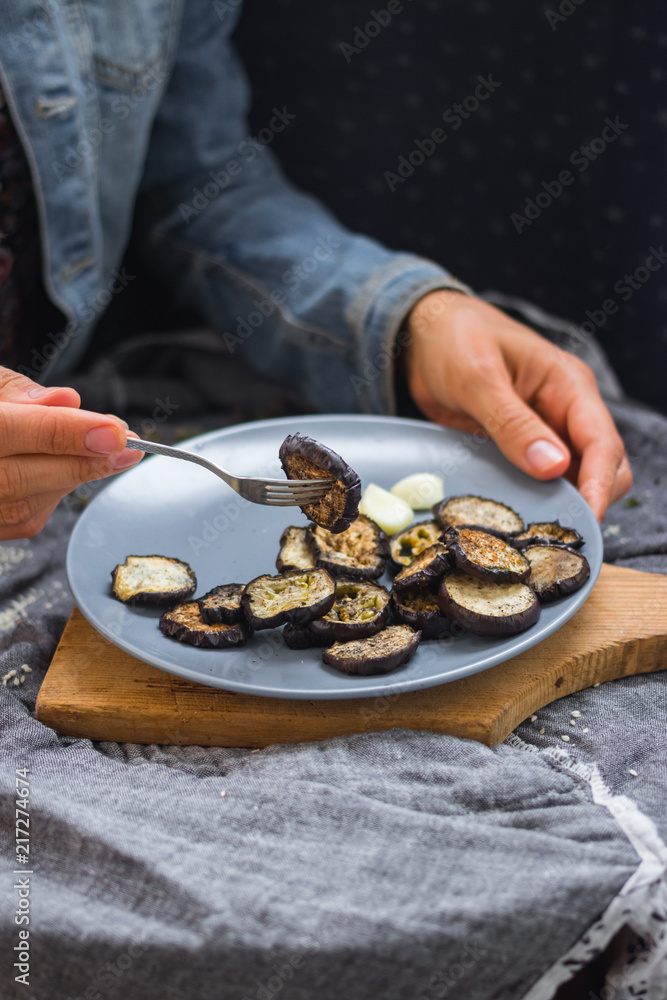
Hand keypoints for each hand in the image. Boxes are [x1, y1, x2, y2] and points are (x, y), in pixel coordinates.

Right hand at [0, 367, 142, 538]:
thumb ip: (15, 393)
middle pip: (18, 479)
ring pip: (24, 505)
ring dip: (72, 476)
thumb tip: (67, 402)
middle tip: (129, 444)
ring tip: (107, 449)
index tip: (114, 430)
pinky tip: (68, 468)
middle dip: (81, 461)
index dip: (63, 433)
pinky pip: (22, 519)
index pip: (8, 432)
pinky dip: (52, 492)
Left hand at [405, 291, 631, 520]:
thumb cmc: (452, 339)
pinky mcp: (520, 447)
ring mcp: (545, 431)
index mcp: (568, 385)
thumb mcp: (477, 377)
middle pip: (602, 468)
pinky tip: (515, 519)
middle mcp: (566, 411)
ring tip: (533, 537)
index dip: (599, 487)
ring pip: (572, 480)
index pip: (603, 444)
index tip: (584, 523)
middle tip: (553, 539)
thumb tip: (554, 468)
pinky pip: (539, 481)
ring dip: (559, 505)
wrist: (423, 332)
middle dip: (587, 502)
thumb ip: (512, 423)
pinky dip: (534, 500)